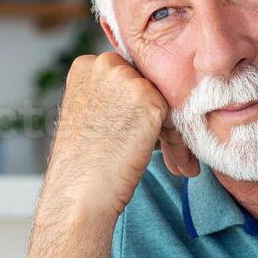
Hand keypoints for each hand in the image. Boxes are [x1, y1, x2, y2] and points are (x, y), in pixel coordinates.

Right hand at [41, 52, 197, 225]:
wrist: (78, 194)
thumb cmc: (82, 165)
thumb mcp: (90, 115)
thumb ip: (113, 98)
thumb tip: (144, 101)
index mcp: (86, 66)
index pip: (128, 76)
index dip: (139, 106)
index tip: (146, 133)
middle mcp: (105, 64)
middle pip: (148, 84)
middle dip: (159, 117)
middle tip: (166, 150)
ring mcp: (127, 79)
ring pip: (164, 100)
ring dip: (172, 133)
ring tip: (176, 163)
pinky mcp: (149, 99)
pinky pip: (176, 117)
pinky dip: (178, 142)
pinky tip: (177, 165)